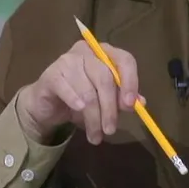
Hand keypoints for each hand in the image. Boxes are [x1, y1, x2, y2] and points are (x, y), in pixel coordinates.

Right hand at [16, 40, 140, 144]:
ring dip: (93, 117)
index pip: (124, 60)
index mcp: (105, 53)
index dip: (130, 82)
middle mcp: (87, 51)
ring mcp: (67, 60)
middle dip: (109, 108)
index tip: (129, 105)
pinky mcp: (51, 74)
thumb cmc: (81, 98)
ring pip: (87, 90)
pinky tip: (78, 112)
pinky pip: (66, 88)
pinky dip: (75, 101)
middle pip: (105, 78)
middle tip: (110, 130)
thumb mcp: (105, 100)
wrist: (48, 104)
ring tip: (96, 136)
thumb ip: (122, 98)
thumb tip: (140, 102)